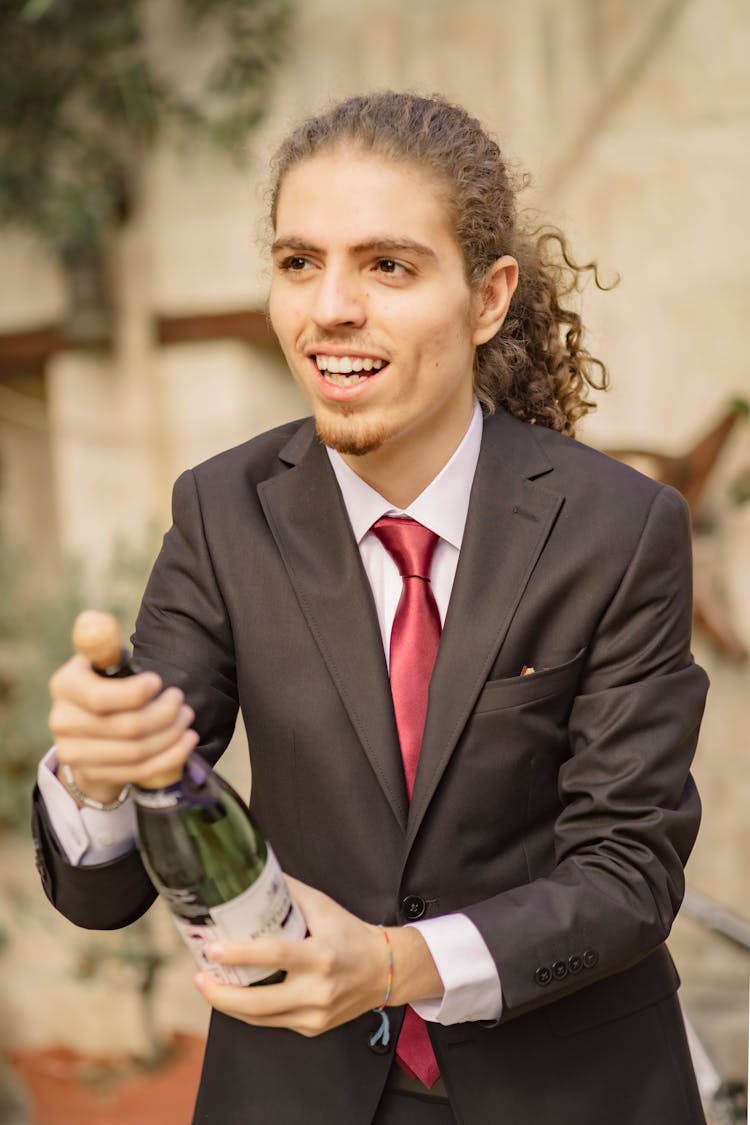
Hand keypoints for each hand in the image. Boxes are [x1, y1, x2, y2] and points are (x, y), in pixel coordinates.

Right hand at [49, 655, 198, 802]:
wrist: (89, 729)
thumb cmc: (105, 685)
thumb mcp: (101, 662)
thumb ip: (103, 644)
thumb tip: (96, 623)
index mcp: (65, 686)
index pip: (100, 698)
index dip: (134, 693)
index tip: (158, 682)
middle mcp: (62, 722)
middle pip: (126, 727)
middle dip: (164, 714)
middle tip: (181, 701)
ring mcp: (75, 753)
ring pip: (136, 751)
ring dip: (171, 734)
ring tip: (186, 717)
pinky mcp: (93, 775)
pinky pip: (139, 771)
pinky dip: (170, 757)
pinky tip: (187, 741)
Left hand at [193, 877, 442, 1036]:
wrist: (384, 970)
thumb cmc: (351, 934)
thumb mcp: (323, 906)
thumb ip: (288, 893)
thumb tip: (255, 876)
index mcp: (322, 955)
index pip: (275, 956)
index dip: (240, 955)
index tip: (213, 949)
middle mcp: (318, 990)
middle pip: (259, 1004)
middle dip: (221, 995)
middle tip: (199, 977)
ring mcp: (315, 1015)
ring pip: (260, 1019)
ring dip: (228, 1005)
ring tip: (207, 986)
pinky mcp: (312, 1028)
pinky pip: (272, 1022)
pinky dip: (250, 1010)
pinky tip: (235, 995)